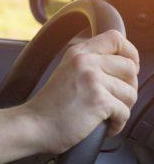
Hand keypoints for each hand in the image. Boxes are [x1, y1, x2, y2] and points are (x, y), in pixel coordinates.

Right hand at [22, 30, 139, 153]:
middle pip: (130, 67)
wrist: (33, 125)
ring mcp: (91, 80)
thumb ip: (89, 64)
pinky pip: (125, 112)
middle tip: (114, 100)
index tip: (128, 69)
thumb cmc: (50, 106)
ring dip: (123, 108)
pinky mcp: (98, 100)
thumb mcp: (66, 73)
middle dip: (128, 88)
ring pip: (131, 92)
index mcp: (77, 53)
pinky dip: (117, 124)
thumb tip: (125, 67)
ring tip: (105, 114)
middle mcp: (84, 62)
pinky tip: (103, 125)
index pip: (116, 38)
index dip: (130, 53)